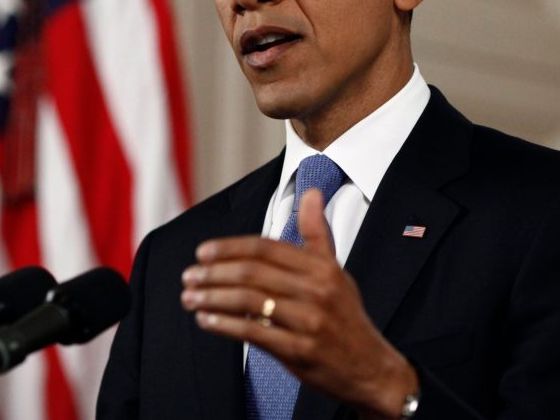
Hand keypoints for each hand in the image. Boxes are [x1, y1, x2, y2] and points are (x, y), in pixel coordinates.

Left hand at [181, 189, 417, 418]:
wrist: (371, 367)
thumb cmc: (346, 316)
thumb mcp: (336, 270)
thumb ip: (317, 233)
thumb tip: (312, 192)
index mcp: (322, 267)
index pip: (266, 248)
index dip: (229, 247)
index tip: (203, 251)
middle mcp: (317, 290)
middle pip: (253, 272)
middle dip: (213, 273)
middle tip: (189, 276)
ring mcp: (309, 321)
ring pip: (249, 301)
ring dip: (212, 298)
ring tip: (190, 297)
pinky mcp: (300, 351)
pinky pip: (254, 333)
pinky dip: (224, 326)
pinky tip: (207, 321)